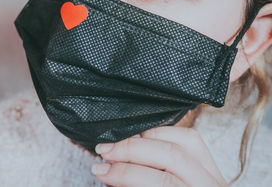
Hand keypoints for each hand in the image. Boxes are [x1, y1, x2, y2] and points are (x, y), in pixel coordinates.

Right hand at [91, 126, 227, 186]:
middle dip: (131, 150)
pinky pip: (189, 137)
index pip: (162, 182)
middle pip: (171, 156)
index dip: (126, 173)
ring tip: (118, 144)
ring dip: (143, 138)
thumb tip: (108, 173)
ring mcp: (214, 174)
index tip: (101, 170)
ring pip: (182, 141)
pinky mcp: (210, 164)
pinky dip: (162, 133)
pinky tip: (141, 138)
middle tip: (103, 152)